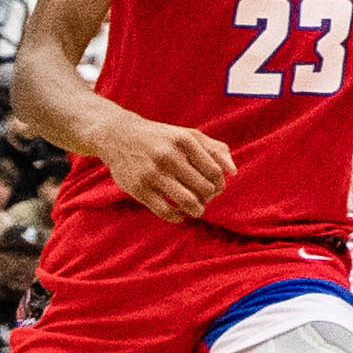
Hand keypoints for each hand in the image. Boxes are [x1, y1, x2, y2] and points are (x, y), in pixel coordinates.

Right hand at [100, 110, 233, 221]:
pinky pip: (165, 211)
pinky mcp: (139, 189)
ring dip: (197, 210)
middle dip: (208, 198)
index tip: (214, 187)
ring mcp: (152, 173)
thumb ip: (215, 149)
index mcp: (185, 141)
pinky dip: (177, 217)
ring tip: (197, 209)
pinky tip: (180, 214)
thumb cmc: (161, 138)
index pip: (215, 172)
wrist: (118, 136)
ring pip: (187, 201)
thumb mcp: (188, 135)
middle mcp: (169, 156)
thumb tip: (233, 172)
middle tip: (205, 198)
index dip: (219, 184)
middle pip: (204, 188)